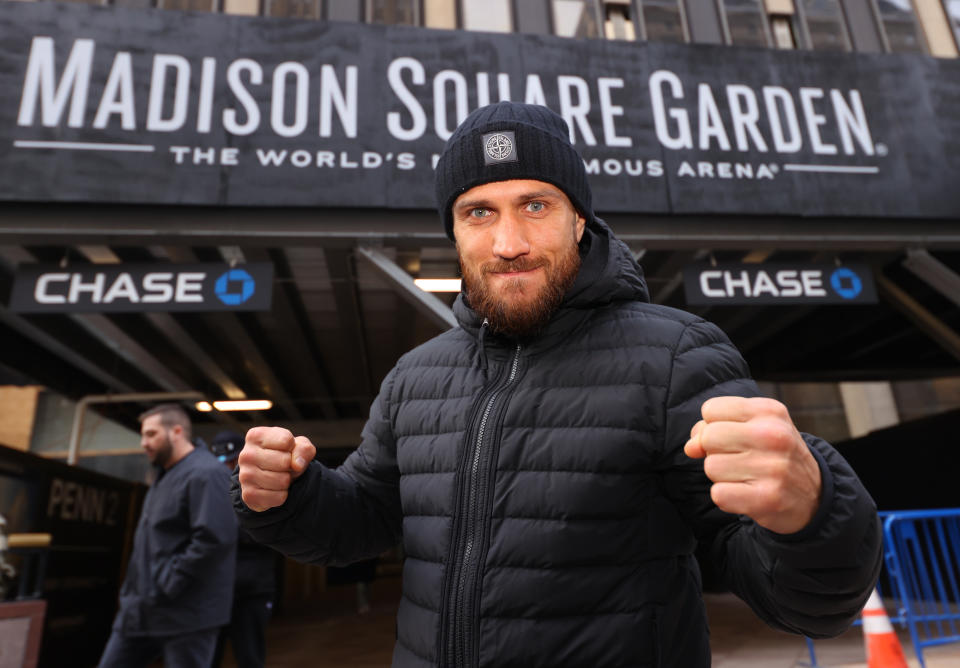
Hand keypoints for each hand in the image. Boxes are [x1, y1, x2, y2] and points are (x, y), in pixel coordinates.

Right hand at [238, 426, 315, 511]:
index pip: (286, 440)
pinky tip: (274, 489)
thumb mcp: (299, 446)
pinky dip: (282, 495)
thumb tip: (297, 465)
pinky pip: (279, 497)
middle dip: (290, 466)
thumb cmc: (285, 456)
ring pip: (282, 480)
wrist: (270, 478)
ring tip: (278, 477)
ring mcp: (245, 475)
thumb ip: (303, 449)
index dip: (292, 448)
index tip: (285, 450)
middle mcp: (246, 454)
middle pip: (284, 461)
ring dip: (286, 481)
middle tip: (283, 467)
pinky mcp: (248, 495)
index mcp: (255, 436)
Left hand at [684, 397, 821, 533]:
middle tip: (739, 460)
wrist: (815, 496)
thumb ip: (715, 428)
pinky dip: (726, 497)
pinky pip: (718, 494)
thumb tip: (691, 447)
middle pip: (708, 437)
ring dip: (722, 477)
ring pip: (711, 467)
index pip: (711, 409)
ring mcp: (772, 467)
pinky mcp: (767, 498)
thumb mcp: (754, 428)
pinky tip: (746, 494)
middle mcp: (773, 436)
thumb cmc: (774, 456)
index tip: (732, 438)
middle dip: (714, 451)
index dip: (712, 426)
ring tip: (746, 477)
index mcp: (769, 411)